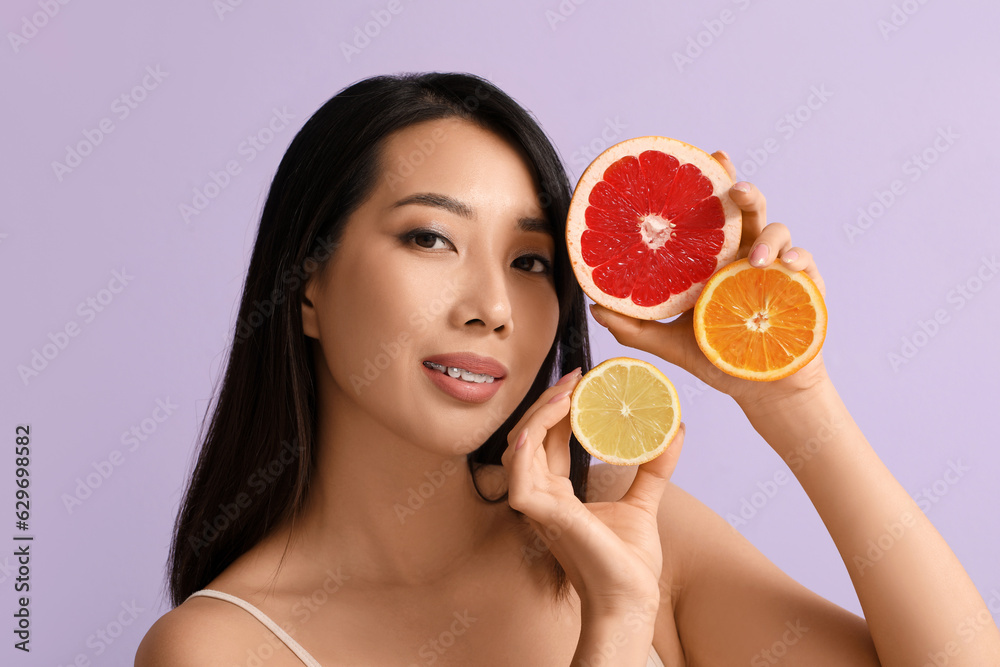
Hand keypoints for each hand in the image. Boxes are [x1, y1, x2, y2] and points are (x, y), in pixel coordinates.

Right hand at [500, 370, 684, 613]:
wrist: (631, 600)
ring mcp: (537, 506)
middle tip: (576, 377)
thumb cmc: (629, 563)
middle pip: (529, 436)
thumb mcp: (644, 501)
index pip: (549, 439)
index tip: (583, 380)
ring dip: (539, 414)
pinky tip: (545, 423)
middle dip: (548, 402)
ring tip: (568, 392)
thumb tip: (677, 429)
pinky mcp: (541, 515)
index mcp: (558, 493)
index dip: (559, 408)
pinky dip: (527, 444)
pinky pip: (519, 473)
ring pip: (518, 447)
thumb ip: (654, 467)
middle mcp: (542, 495)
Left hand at [587, 150, 830, 409]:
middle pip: (749, 210)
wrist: (759, 389)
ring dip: (769, 237)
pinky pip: (804, 264)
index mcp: (715, 258)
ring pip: (779, 232)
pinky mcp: (802, 289)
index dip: (714, 181)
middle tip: (733, 189)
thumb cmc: (717, 357)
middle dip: (744, 192)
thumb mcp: (668, 343)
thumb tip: (593, 307)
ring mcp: (775, 270)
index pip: (714, 213)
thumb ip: (634, 326)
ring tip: (752, 259)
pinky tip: (786, 267)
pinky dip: (797, 260)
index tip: (710, 157)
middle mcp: (745, 255)